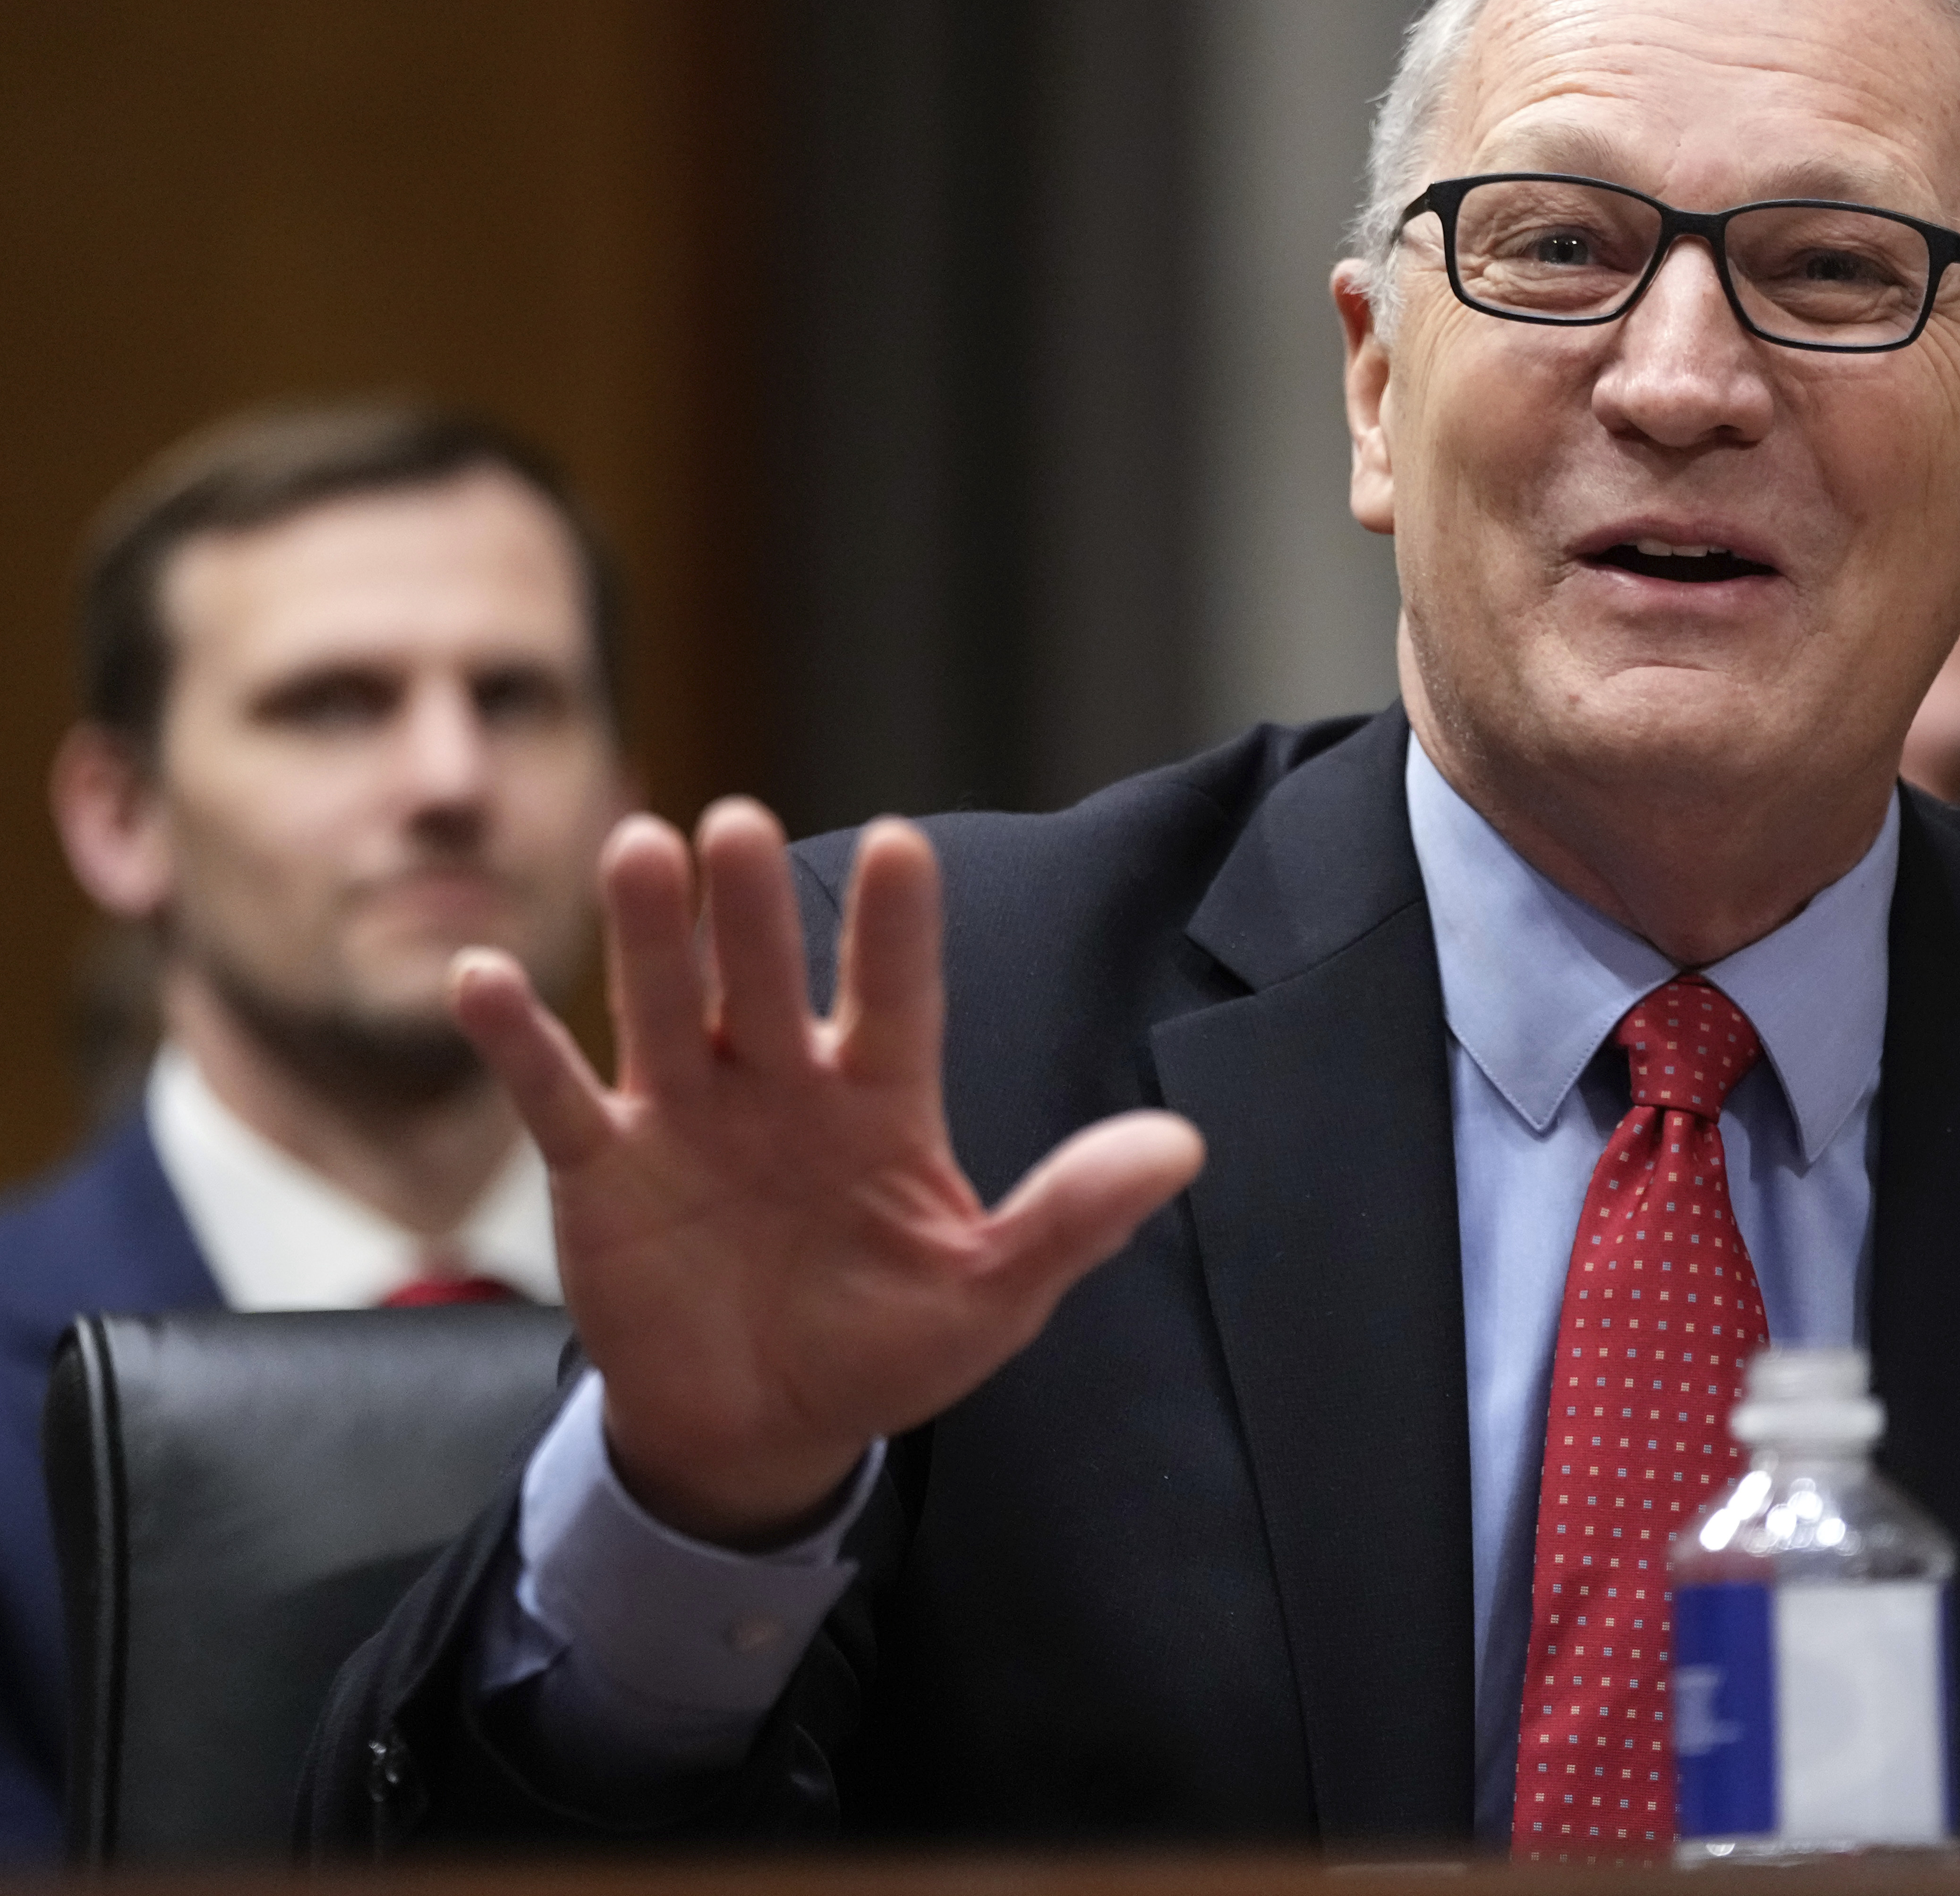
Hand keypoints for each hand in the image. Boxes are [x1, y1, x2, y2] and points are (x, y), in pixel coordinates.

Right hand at [450, 799, 1203, 1545]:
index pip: (895, 994)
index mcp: (880, 1101)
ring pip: (662, 1003)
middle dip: (748, 906)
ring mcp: (684, 1115)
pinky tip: (482, 973)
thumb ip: (1074, 1216)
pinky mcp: (601, 1167)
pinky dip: (516, 1038)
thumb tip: (1183, 1149)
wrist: (766, 1430)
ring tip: (639, 846)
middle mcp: (779, 1083)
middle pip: (762, 975)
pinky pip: (552, 1092)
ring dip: (646, 933)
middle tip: (736, 823)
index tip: (902, 845)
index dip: (895, 927)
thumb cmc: (886, 1350)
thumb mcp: (993, 1295)